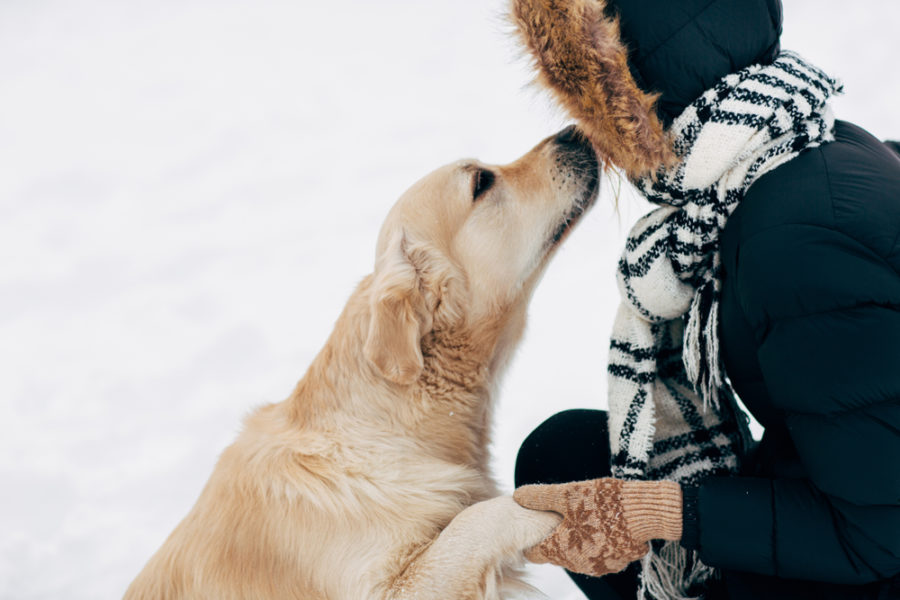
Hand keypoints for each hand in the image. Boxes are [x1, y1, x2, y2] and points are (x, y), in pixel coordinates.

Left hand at [513, 478, 681, 577]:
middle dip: (557, 536)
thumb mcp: (567, 493)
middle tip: (562, 514)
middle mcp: (578, 564)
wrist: (645, 513)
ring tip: (585, 515)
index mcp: (560, 549)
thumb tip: (518, 495)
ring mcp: (599, 566)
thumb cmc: (602, 502)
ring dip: (579, 538)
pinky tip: (604, 522)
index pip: (535, 553)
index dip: (532, 538)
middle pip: (558, 552)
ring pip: (579, 553)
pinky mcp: (618, 562)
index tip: (534, 526)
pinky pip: (600, 552)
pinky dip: (599, 541)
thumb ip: (540, 497)